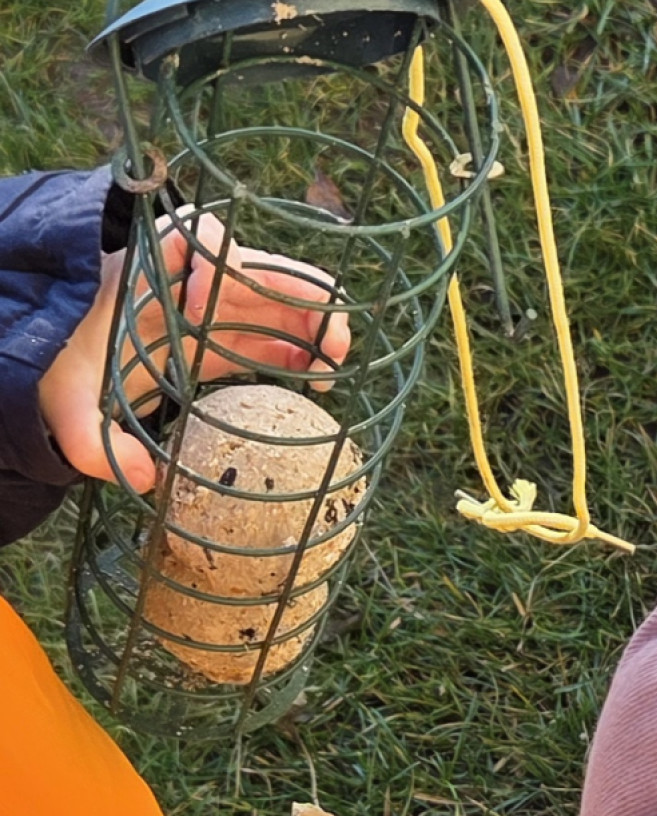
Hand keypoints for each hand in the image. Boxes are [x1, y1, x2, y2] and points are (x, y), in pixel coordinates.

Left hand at [38, 210, 351, 493]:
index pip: (193, 238)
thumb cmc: (64, 370)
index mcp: (149, 277)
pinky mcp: (233, 339)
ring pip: (287, 299)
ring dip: (320, 325)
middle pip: (262, 266)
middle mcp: (194, 285)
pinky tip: (318, 381)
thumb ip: (89, 439)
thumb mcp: (63, 404)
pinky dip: (310, 351)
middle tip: (326, 348)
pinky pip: (283, 334)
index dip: (210, 260)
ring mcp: (220, 311)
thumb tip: (146, 476)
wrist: (69, 367)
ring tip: (332, 369)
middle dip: (302, 298)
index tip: (196, 308)